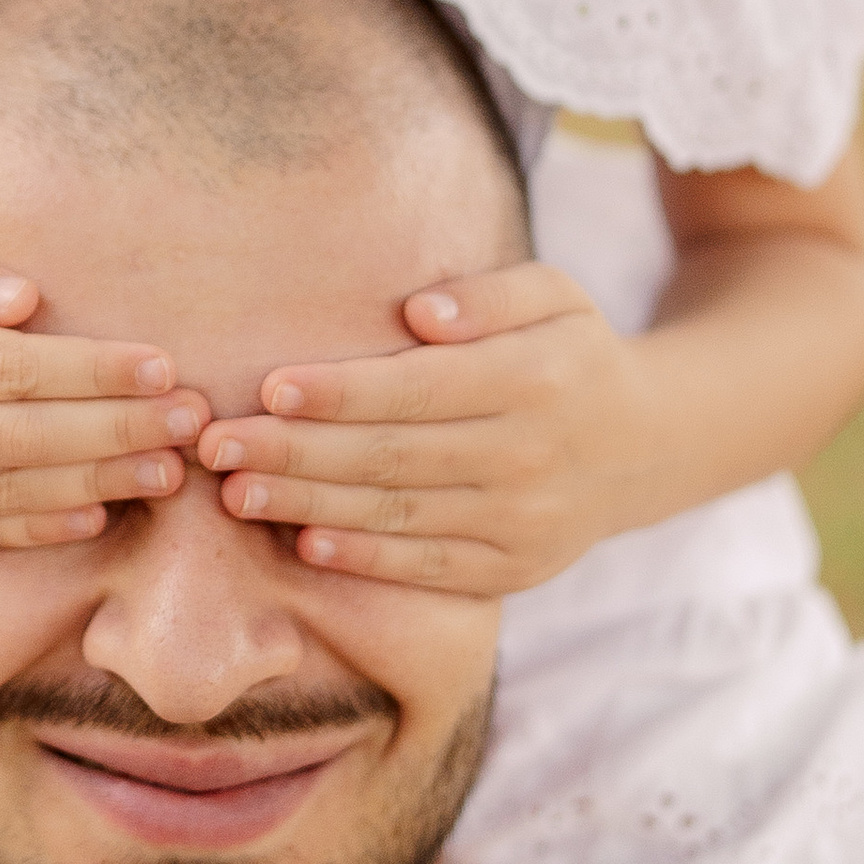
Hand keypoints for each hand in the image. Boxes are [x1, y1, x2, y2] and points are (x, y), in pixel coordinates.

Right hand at [0, 213, 209, 547]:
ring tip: (168, 472)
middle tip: (193, 423)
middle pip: (20, 437)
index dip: (90, 372)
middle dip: (115, 431)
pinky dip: (37, 528)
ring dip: (95, 484)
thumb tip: (27, 302)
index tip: (161, 364)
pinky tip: (97, 513)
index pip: (6, 369)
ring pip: (5, 493)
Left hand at [196, 262, 648, 594]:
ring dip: (310, 506)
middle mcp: (530, 454)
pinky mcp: (515, 568)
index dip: (341, 392)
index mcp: (534, 379)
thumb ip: (488, 295)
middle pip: (394, 457)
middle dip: (296, 452)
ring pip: (400, 516)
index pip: (419, 388)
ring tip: (237, 492)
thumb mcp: (553, 295)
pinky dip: (365, 559)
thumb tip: (419, 311)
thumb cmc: (570, 353)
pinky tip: (304, 542)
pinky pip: (429, 569)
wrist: (647, 446)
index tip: (268, 387)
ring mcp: (523, 520)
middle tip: (216, 445)